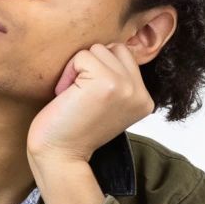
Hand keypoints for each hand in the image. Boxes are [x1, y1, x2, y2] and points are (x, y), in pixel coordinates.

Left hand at [26, 42, 154, 166]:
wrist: (60, 156)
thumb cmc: (73, 130)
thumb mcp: (107, 104)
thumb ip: (117, 80)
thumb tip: (109, 47)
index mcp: (144, 99)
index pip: (124, 56)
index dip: (99, 69)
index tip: (89, 99)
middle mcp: (140, 92)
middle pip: (112, 48)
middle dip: (90, 66)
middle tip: (80, 96)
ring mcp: (126, 87)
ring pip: (97, 50)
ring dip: (78, 69)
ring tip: (74, 96)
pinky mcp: (106, 82)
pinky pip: (82, 56)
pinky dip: (68, 73)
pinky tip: (67, 96)